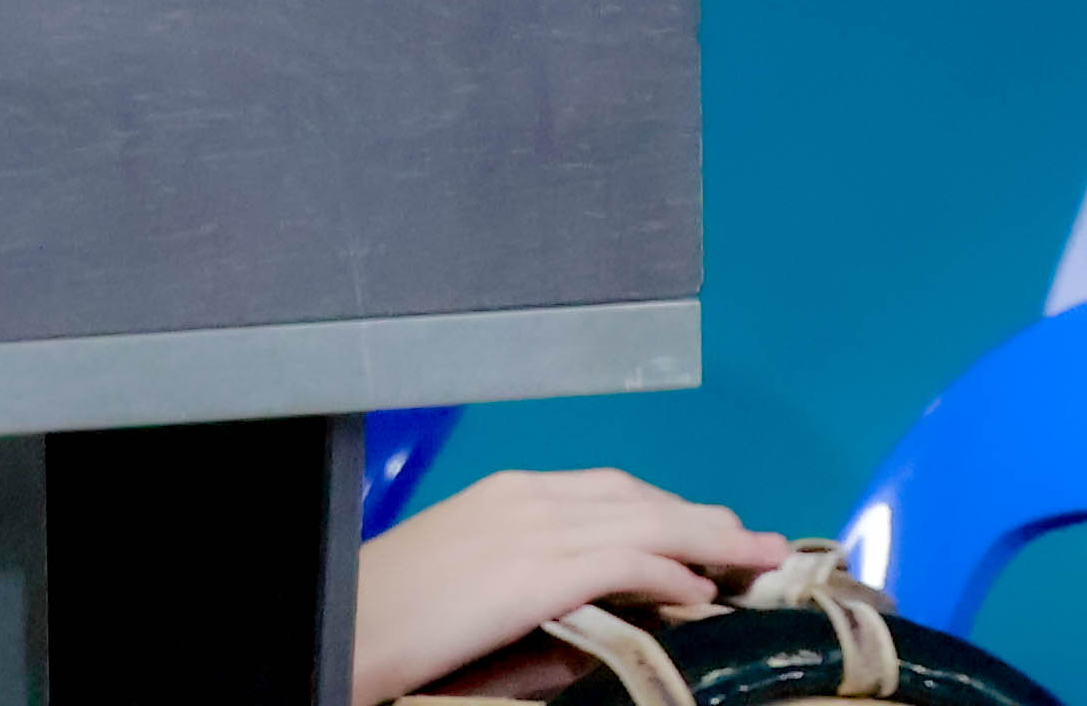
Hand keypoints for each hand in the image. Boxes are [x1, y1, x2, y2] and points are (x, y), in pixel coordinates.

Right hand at [352, 468, 786, 700]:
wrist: (350, 619)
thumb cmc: (394, 608)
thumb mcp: (468, 576)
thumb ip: (531, 577)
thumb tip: (599, 608)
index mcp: (504, 493)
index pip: (608, 488)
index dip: (667, 506)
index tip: (708, 529)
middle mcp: (526, 497)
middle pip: (638, 496)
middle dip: (704, 517)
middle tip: (756, 541)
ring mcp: (533, 529)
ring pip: (646, 521)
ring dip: (711, 539)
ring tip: (757, 561)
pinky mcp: (539, 570)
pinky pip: (625, 560)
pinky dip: (671, 569)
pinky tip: (704, 590)